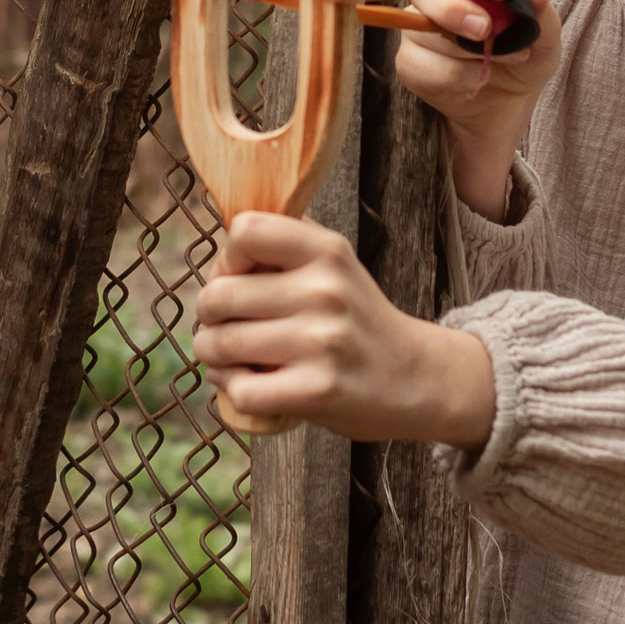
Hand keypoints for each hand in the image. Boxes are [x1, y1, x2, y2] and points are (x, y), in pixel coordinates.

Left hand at [193, 212, 495, 447]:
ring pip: (219, 345)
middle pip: (217, 295)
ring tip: (235, 360)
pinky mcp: (318, 391)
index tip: (243, 281)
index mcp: (327, 251)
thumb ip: (282, 251)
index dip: (228, 259)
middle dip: (209, 317)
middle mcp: (325, 290)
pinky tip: (251, 386)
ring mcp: (322, 341)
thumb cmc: (357, 321)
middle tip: (227, 328)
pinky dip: (234, 392)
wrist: (416, 378)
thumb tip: (217, 266)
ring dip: (214, 357)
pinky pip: (240, 390)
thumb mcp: (334, 268)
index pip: (244, 232)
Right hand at [394, 0, 561, 219]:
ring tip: (497, 62)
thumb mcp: (544, 39)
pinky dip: (457, 77)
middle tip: (486, 30)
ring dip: (466, 53)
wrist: (509, 107)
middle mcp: (438, 0)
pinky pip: (424, 65)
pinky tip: (476, 81)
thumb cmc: (524, 61)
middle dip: (455, 10)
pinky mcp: (409, 62)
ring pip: (424, 31)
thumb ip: (540, 11)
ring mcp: (417, 30)